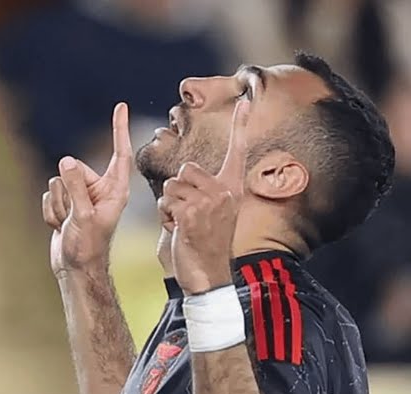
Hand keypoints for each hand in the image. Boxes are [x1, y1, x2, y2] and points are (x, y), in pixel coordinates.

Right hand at [46, 103, 132, 276]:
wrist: (75, 270)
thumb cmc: (88, 247)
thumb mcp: (84, 216)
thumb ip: (76, 187)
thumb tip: (66, 161)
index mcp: (114, 190)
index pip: (119, 154)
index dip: (119, 130)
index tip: (120, 107)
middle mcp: (99, 190)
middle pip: (74, 169)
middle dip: (67, 190)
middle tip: (75, 216)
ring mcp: (81, 196)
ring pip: (58, 182)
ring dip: (59, 204)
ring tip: (69, 224)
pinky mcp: (66, 204)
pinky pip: (50, 195)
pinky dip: (51, 212)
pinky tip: (60, 227)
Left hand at [161, 99, 250, 293]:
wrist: (207, 275)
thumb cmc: (204, 244)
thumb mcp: (211, 212)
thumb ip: (201, 191)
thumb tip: (186, 174)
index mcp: (232, 188)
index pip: (237, 151)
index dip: (240, 126)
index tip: (246, 101)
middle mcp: (225, 192)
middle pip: (185, 169)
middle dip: (177, 190)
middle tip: (189, 215)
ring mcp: (210, 202)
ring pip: (171, 185)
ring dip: (169, 205)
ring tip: (184, 225)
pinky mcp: (192, 214)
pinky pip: (166, 202)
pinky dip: (165, 218)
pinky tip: (178, 232)